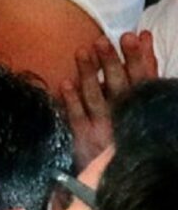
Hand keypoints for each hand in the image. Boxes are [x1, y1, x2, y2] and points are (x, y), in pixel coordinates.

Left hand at [62, 31, 157, 167]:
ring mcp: (104, 128)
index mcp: (142, 106)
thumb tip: (145, 35)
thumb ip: (146, 67)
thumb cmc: (130, 124)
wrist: (116, 174)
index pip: (142, 78)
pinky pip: (77, 118)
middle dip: (110, 63)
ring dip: (88, 74)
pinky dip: (71, 101)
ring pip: (96, 98)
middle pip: (118, 86)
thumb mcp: (143, 96)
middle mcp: (125, 117)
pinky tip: (64, 83)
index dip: (137, 57)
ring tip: (81, 51)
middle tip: (100, 41)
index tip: (129, 36)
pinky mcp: (85, 138)